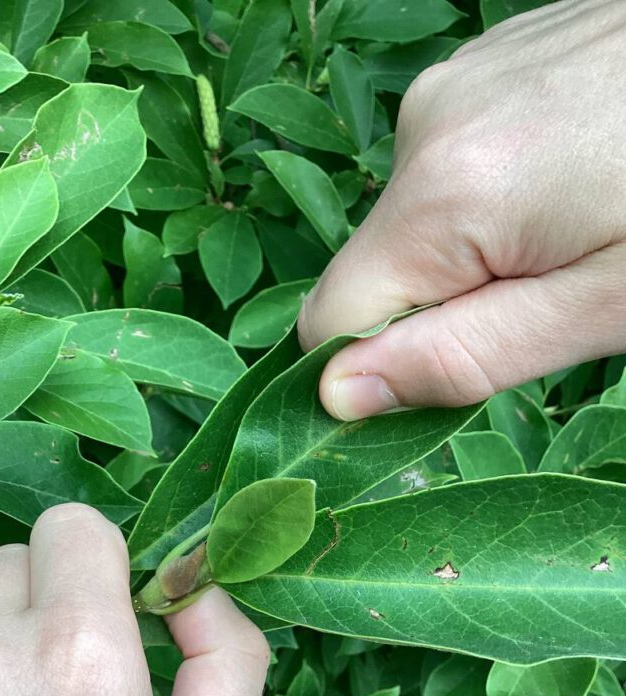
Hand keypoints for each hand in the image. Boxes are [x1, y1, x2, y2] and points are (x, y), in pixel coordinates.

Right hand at [299, 0, 625, 418]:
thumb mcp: (599, 310)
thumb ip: (461, 358)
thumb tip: (335, 396)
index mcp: (445, 192)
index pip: (329, 322)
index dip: (383, 367)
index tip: (469, 364)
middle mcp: (429, 122)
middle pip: (377, 269)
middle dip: (445, 304)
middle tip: (555, 290)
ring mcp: (457, 82)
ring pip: (415, 220)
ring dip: (474, 249)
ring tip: (576, 223)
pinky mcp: (487, 65)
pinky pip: (449, 165)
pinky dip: (493, 194)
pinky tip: (572, 175)